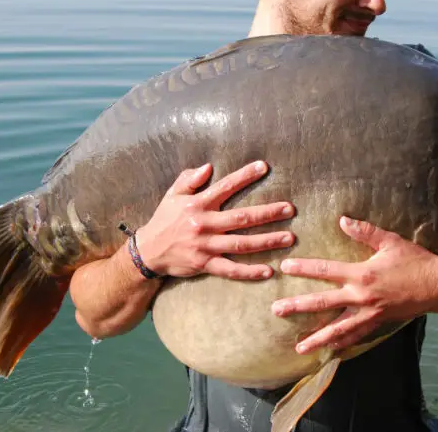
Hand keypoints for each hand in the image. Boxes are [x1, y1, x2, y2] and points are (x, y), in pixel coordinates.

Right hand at [135, 160, 295, 279]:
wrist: (148, 252)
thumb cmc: (164, 220)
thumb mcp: (172, 195)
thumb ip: (189, 179)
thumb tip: (208, 167)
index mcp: (198, 204)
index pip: (225, 187)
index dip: (245, 176)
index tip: (264, 167)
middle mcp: (204, 225)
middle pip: (241, 218)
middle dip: (267, 213)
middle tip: (290, 209)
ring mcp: (206, 247)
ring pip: (242, 244)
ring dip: (267, 241)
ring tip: (289, 237)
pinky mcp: (205, 265)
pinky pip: (231, 270)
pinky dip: (250, 272)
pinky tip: (269, 271)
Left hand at [271, 216, 437, 353]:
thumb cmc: (415, 260)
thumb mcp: (390, 241)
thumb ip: (365, 231)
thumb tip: (343, 220)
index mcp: (361, 273)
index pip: (325, 270)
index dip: (304, 268)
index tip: (284, 268)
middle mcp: (361, 296)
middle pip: (323, 303)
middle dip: (298, 306)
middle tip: (276, 310)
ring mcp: (369, 312)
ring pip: (337, 328)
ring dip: (317, 337)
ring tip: (299, 347)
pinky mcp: (378, 322)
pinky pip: (356, 335)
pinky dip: (342, 344)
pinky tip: (329, 352)